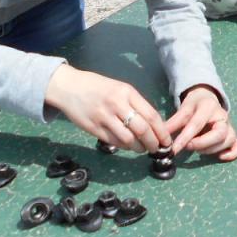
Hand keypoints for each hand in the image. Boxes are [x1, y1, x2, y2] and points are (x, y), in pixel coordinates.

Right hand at [44, 64, 171, 151]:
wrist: (69, 87)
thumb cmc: (97, 87)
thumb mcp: (119, 88)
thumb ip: (135, 103)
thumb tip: (153, 123)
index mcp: (127, 92)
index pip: (151, 115)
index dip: (161, 131)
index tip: (166, 140)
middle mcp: (117, 104)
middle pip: (142, 130)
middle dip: (153, 143)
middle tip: (156, 148)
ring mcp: (104, 117)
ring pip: (128, 140)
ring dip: (139, 148)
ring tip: (143, 149)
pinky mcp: (94, 129)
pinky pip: (114, 142)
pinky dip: (125, 147)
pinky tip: (128, 146)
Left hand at [166, 85, 236, 160]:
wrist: (206, 98)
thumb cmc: (194, 106)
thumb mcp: (182, 110)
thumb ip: (172, 124)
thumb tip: (159, 139)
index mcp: (208, 107)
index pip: (197, 124)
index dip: (185, 138)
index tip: (174, 149)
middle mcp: (222, 116)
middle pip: (220, 133)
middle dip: (203, 143)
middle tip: (188, 146)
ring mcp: (230, 126)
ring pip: (229, 140)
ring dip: (212, 149)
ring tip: (198, 150)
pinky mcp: (232, 136)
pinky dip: (231, 154)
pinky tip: (219, 157)